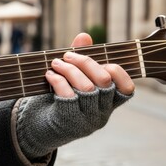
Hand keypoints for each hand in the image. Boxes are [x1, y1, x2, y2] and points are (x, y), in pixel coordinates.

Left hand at [15, 33, 134, 158]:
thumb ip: (80, 61)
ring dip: (69, 69)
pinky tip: (49, 75)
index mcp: (108, 104)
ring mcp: (86, 119)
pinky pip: (67, 96)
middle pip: (104, 80)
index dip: (117, 71)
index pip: (127, 88)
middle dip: (85, 62)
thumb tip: (84, 36)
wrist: (39, 129)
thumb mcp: (72, 81)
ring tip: (55, 63)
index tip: (98, 61)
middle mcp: (101, 113)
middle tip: (67, 55)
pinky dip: (57, 80)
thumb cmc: (60, 102)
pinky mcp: (68, 121)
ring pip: (86, 87)